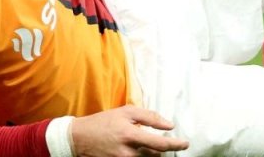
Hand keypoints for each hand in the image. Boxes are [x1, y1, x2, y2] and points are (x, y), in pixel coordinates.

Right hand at [70, 105, 189, 156]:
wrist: (78, 138)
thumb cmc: (103, 122)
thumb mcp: (126, 112)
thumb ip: (149, 117)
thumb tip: (169, 125)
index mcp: (130, 135)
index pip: (160, 144)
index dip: (175, 145)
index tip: (185, 143)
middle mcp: (127, 153)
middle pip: (155, 155)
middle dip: (159, 148)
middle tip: (154, 138)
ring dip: (150, 153)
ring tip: (141, 143)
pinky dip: (141, 156)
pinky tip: (136, 149)